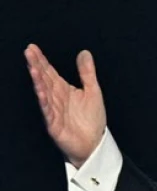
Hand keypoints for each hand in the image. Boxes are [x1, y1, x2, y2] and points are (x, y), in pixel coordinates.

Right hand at [24, 44, 106, 167]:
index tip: (33, 47)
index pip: (50, 72)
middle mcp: (56, 98)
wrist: (94, 143)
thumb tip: (84, 53)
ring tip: (33, 67)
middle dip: (36, 65)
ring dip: (38, 81)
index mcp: (63, 89)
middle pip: (44, 79)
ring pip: (44, 92)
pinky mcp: (54, 124)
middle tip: (28, 51)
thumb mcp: (93, 91)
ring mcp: (53, 110)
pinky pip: (48, 111)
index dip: (42, 60)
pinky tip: (41, 91)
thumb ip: (87, 73)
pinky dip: (44, 100)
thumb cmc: (91, 119)